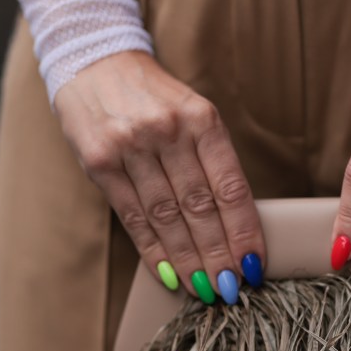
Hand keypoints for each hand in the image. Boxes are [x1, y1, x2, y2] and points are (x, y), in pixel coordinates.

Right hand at [54, 51, 264, 303]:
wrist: (95, 61)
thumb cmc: (155, 98)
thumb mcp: (193, 114)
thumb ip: (212, 161)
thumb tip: (235, 225)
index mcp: (202, 119)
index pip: (230, 187)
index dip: (244, 231)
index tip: (255, 264)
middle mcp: (168, 132)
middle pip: (200, 208)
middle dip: (219, 255)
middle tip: (232, 288)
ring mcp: (131, 146)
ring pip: (167, 217)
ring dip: (188, 260)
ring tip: (204, 289)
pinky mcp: (100, 161)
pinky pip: (132, 216)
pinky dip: (152, 249)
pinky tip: (167, 273)